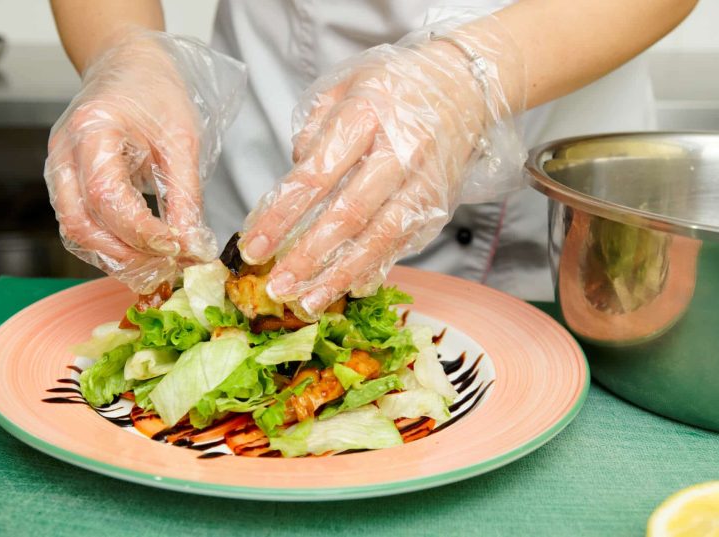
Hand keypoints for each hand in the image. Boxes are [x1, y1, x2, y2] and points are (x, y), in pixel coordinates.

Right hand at [45, 30, 244, 292]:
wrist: (129, 68)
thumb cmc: (156, 94)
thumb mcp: (182, 139)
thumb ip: (185, 195)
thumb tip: (192, 246)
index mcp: (91, 130)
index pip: (107, 196)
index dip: (142, 231)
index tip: (177, 248)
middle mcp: (63, 154)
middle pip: (82, 224)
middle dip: (128, 256)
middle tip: (170, 269)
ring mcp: (58, 171)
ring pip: (77, 234)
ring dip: (118, 260)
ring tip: (160, 269)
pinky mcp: (66, 185)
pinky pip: (81, 228)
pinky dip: (110, 249)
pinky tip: (142, 257)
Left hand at [240, 16, 525, 316]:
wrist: (465, 84)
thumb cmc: (395, 86)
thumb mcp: (345, 87)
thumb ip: (313, 130)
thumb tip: (295, 176)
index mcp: (366, 116)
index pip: (315, 176)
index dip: (280, 217)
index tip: (253, 246)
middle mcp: (400, 152)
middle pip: (348, 215)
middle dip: (307, 257)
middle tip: (277, 286)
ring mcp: (424, 183)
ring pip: (380, 239)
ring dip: (341, 275)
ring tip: (308, 302)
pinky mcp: (439, 204)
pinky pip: (404, 244)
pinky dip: (376, 269)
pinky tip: (350, 288)